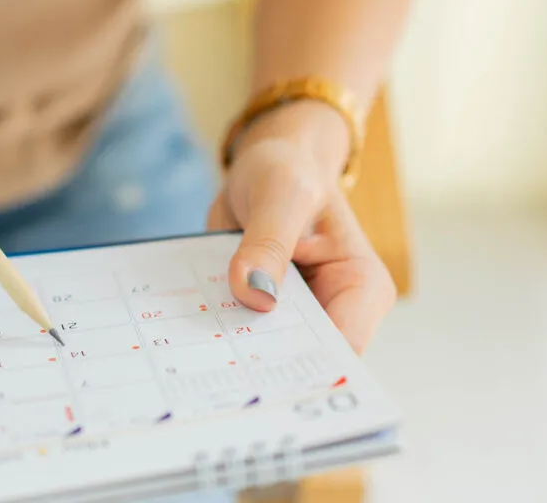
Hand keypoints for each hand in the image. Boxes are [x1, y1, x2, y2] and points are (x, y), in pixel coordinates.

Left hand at [207, 103, 396, 353]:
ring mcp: (297, 318)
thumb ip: (268, 242)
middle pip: (301, 361)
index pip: (340, 347)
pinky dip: (215, 334)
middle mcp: (336, 311)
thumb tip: (253, 294)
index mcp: (362, 288)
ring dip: (232, 355)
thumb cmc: (289, 172)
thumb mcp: (281, 194)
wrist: (268, 166)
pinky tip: (183, 335)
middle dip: (262, 368)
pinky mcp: (263, 315)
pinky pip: (239, 336)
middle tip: (211, 373)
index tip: (257, 379)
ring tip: (192, 359)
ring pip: (266, 356)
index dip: (303, 370)